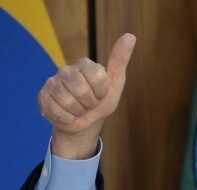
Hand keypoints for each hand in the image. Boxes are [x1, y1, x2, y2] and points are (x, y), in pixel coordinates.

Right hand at [38, 33, 136, 158]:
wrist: (85, 123)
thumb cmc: (101, 102)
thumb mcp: (115, 83)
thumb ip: (120, 60)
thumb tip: (130, 36)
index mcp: (85, 64)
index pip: (97, 77)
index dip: (101, 92)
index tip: (101, 94)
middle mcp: (66, 70)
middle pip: (81, 90)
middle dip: (90, 104)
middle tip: (89, 104)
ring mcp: (52, 82)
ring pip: (68, 102)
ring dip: (78, 112)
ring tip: (79, 109)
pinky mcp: (42, 97)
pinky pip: (57, 112)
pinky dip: (67, 119)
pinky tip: (68, 114)